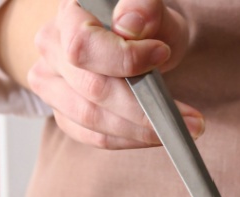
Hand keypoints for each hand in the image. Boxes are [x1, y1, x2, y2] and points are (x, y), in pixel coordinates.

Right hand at [29, 0, 202, 148]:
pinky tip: (155, 135)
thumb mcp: (153, 10)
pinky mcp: (62, 111)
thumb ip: (143, 9)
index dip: (124, 59)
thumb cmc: (145, 24)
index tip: (162, 54)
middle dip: (142, 108)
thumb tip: (130, 24)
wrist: (139, 41)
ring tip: (178, 129)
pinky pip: (92, 136)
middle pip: (91, 89)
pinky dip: (128, 140)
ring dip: (139, 131)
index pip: (84, 45)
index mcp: (69, 16)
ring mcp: (51, 82)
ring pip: (90, 118)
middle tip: (188, 117)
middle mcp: (52, 48)